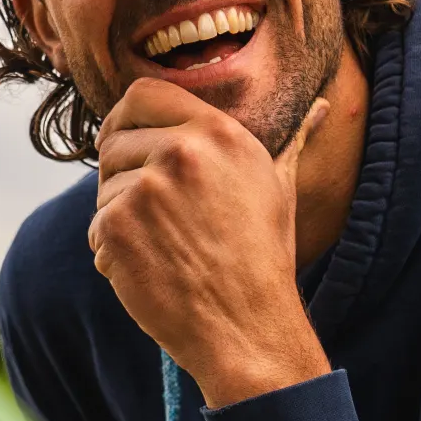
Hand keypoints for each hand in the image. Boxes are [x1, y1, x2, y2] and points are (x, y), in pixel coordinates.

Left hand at [89, 79, 330, 407]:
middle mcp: (182, 151)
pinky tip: (150, 270)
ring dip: (119, 220)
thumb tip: (324, 106)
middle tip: (159, 218)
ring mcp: (147, 188)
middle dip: (123, 176)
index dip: (126, 120)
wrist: (247, 327)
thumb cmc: (263, 258)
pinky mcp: (118, 225)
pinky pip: (95, 227)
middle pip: (113, 142)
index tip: (128, 145)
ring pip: (104, 189)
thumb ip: (290, 142)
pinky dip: (112, 254)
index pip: (141, 93)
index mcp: (219, 132)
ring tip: (165, 248)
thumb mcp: (279, 188)